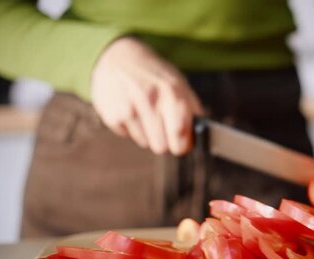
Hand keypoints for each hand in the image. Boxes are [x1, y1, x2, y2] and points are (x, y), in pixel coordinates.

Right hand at [91, 37, 202, 154]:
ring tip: (144, 113)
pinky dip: (131, 128)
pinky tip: (130, 110)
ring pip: (145, 143)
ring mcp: (128, 108)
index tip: (182, 143)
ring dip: (147, 134)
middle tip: (162, 129)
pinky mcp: (112, 115)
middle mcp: (150, 100)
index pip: (180, 136)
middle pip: (162, 147)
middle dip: (164, 142)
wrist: (118, 56)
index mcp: (173, 93)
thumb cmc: (155, 74)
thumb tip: (201, 134)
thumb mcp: (179, 83)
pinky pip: (127, 136)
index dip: (183, 145)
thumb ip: (193, 109)